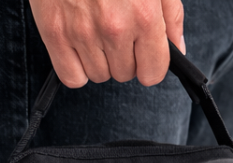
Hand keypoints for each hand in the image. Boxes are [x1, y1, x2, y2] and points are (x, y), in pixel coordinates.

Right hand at [29, 0, 184, 88]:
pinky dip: (76, 67)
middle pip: (124, 74)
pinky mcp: (55, 32)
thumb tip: (177, 49)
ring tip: (94, 28)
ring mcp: (82, 32)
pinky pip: (72, 77)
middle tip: (115, 27)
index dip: (150, 64)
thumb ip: (171, 15)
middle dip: (123, 57)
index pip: (152, 73)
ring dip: (99, 60)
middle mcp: (115, 28)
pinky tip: (78, 45)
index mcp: (144, 16)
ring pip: (98, 75)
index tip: (143, 52)